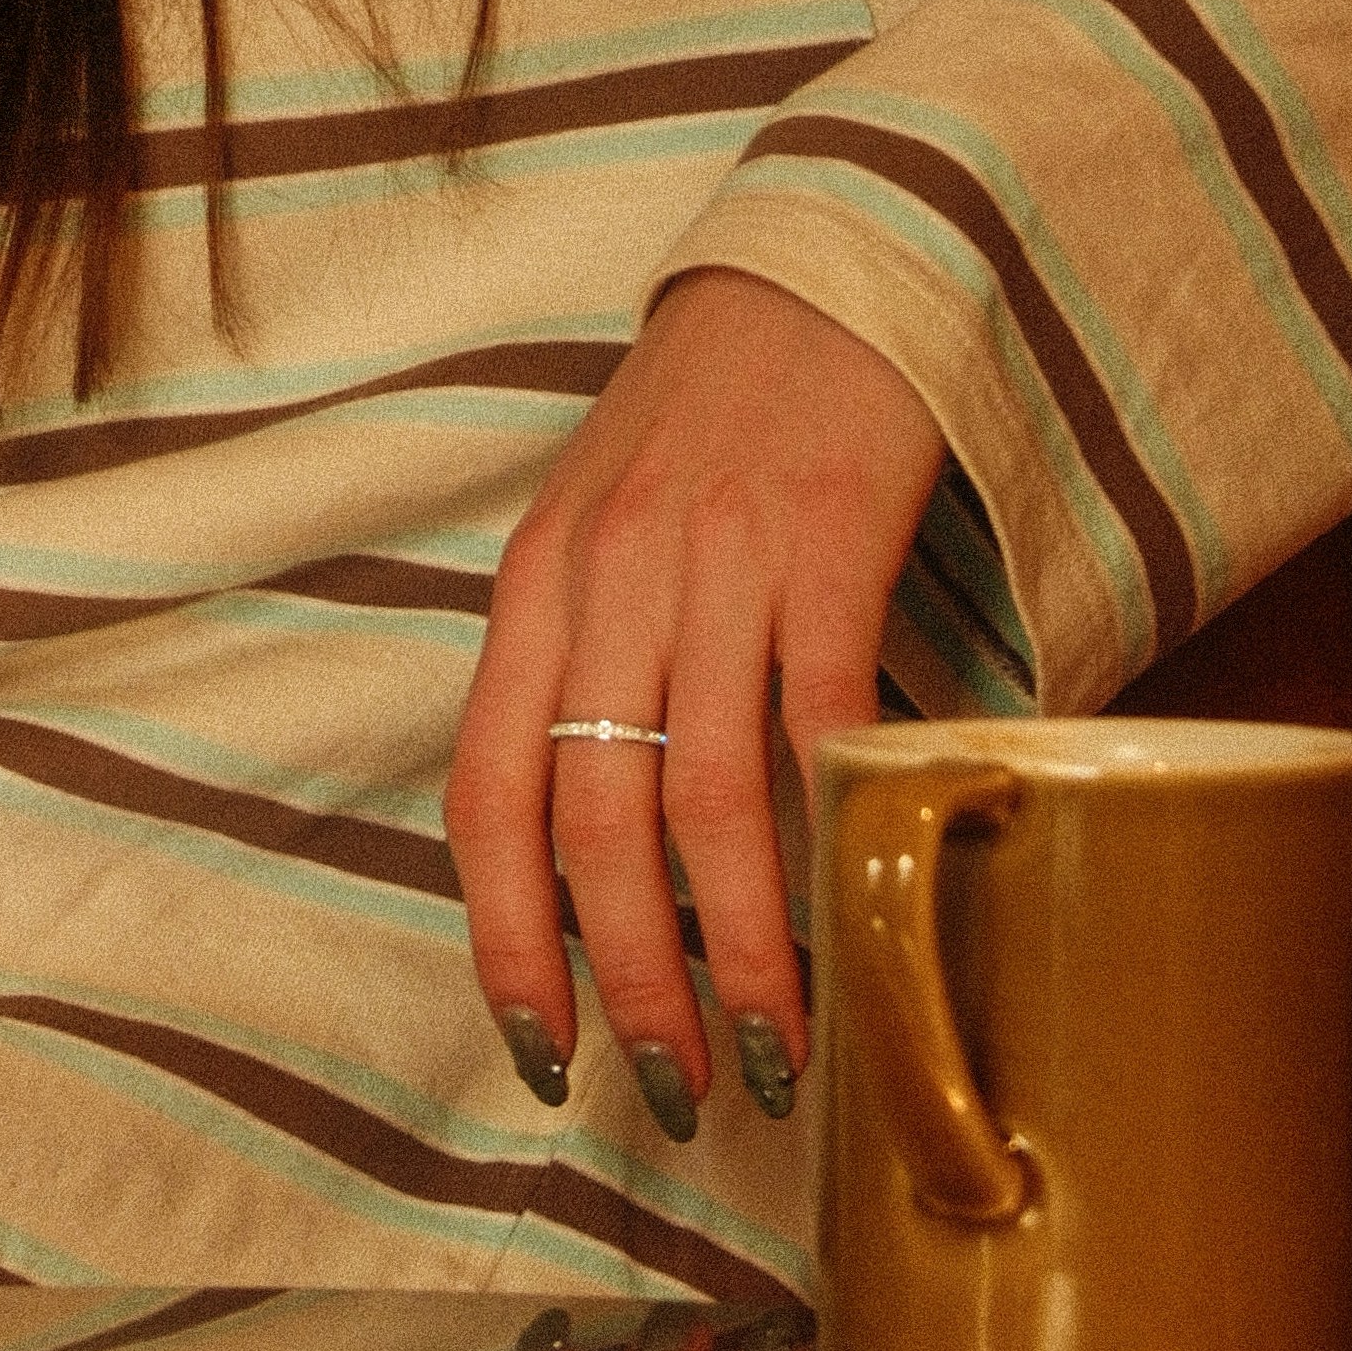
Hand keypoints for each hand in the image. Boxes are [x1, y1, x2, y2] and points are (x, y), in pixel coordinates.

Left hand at [451, 263, 944, 1139]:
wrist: (825, 264)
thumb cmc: (711, 415)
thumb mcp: (604, 525)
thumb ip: (589, 659)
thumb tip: (606, 845)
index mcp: (536, 585)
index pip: (487, 795)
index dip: (508, 941)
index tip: (545, 1052)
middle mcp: (608, 576)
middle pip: (595, 823)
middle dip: (635, 981)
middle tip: (685, 1086)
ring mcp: (718, 557)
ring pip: (708, 795)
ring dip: (742, 945)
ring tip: (779, 1043)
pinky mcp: (831, 535)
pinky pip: (826, 707)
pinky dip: (840, 817)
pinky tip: (864, 898)